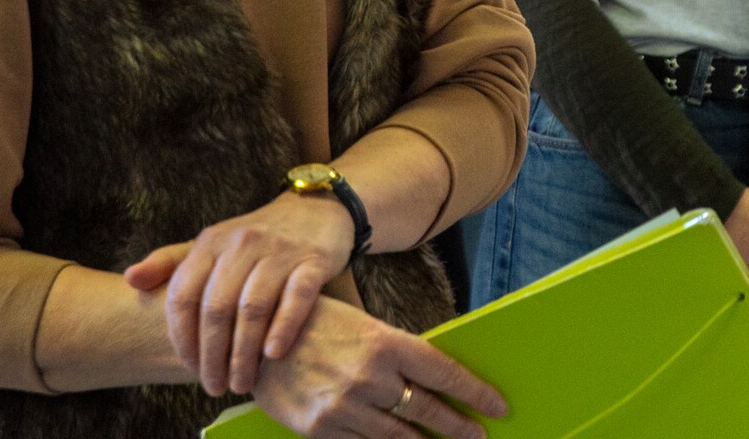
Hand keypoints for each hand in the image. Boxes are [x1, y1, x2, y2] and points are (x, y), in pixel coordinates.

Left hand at [125, 191, 354, 396]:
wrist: (315, 211)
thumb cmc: (256, 239)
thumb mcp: (212, 244)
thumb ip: (172, 263)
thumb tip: (129, 280)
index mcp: (211, 241)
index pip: (184, 295)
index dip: (183, 338)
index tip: (190, 368)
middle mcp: (242, 243)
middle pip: (217, 308)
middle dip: (213, 356)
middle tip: (215, 387)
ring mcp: (279, 251)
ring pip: (253, 308)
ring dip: (244, 353)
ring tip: (243, 382)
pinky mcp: (312, 261)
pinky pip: (296, 298)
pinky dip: (283, 328)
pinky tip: (273, 355)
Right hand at [252, 295, 505, 438]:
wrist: (251, 335)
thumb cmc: (311, 321)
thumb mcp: (358, 322)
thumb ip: (392, 350)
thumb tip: (431, 373)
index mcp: (383, 342)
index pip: (443, 372)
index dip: (474, 392)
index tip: (497, 406)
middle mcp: (369, 377)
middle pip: (427, 410)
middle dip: (458, 426)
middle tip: (479, 435)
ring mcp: (345, 407)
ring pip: (399, 436)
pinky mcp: (322, 429)